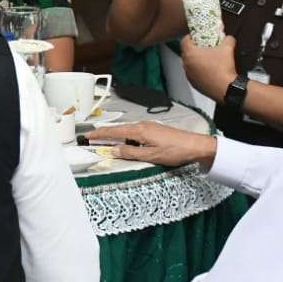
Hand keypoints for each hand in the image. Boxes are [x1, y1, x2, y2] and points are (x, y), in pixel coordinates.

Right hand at [85, 120, 216, 168]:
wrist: (195, 145)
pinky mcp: (154, 130)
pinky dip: (125, 136)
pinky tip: (125, 142)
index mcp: (139, 131)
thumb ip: (130, 153)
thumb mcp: (151, 156)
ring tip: (105, 141)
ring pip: (127, 131)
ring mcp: (149, 126)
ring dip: (115, 136)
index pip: (114, 132)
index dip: (99, 134)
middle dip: (104, 134)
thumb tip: (113, 151)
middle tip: (91, 138)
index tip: (86, 135)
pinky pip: (134, 132)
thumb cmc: (174, 151)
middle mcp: (142, 125)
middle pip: (118, 129)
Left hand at [180, 33, 238, 100]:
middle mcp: (186, 65)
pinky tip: (209, 71)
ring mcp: (189, 76)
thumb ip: (227, 39)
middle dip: (194, 49)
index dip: (190, 37)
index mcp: (190, 54)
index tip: (196, 36)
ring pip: (189, 64)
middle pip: (186, 53)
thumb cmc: (223, 68)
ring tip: (207, 59)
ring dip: (196, 61)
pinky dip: (198, 71)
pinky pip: (193, 75)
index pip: (184, 40)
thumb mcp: (228, 48)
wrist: (226, 88)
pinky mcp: (194, 85)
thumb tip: (228, 38)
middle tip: (203, 47)